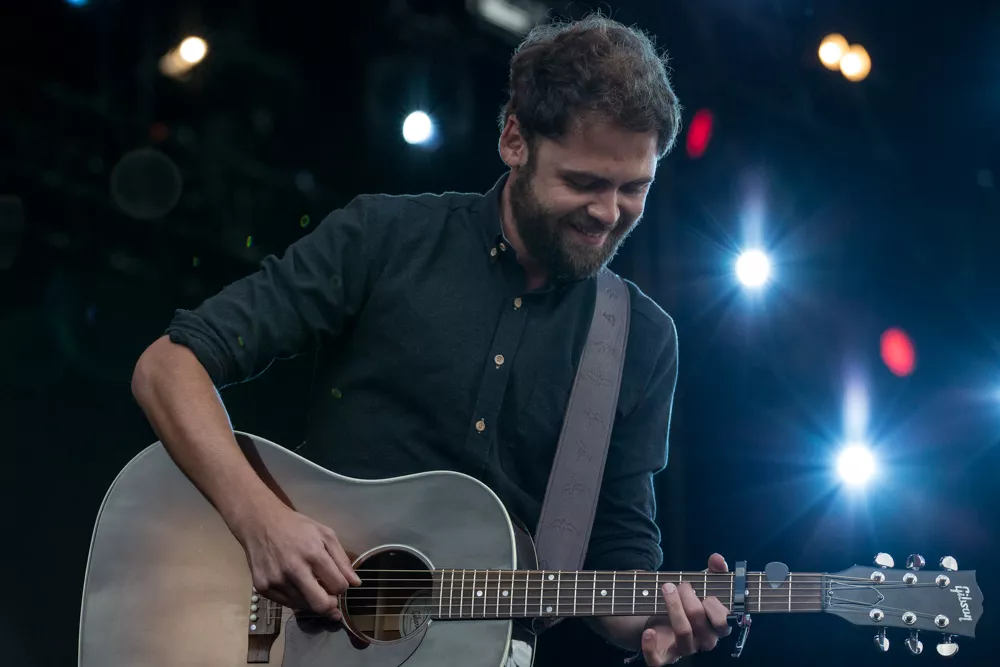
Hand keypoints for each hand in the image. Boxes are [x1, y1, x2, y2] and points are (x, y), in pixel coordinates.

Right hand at [233, 498, 360, 620]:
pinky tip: (296, 585)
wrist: (260, 522)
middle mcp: (294, 570)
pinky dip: (296, 599)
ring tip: (310, 585)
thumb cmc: (297, 527)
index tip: (338, 583)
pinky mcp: (262, 587)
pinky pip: (286, 604)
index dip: (342, 588)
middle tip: (331, 599)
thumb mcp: (325, 534)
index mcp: (313, 554)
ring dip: (312, 600)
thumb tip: (356, 583)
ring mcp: (276, 580)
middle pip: (321, 605)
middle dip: (331, 605)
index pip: (338, 586)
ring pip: (303, 606)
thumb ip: (342, 560)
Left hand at [640, 553, 731, 664]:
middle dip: (690, 600)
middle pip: (701, 624)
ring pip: (684, 633)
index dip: (715, 607)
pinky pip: (657, 659)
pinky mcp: (662, 656)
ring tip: (666, 588)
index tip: (705, 591)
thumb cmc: (689, 602)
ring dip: (674, 608)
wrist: (662, 619)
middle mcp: (702, 641)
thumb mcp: (702, 585)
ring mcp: (682, 649)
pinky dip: (651, 646)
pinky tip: (648, 631)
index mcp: (715, 627)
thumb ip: (714, 571)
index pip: (723, 623)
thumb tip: (718, 559)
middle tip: (681, 585)